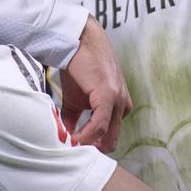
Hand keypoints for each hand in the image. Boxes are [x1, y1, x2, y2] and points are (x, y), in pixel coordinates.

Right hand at [59, 16, 131, 151]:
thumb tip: (66, 133)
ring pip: (106, 136)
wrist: (79, 39)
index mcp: (119, 106)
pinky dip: (86, 135)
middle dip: (92, 150)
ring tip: (69, 142)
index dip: (92, 146)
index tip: (74, 149)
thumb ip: (75, 116)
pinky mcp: (109, 95)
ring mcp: (119, 100)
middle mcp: (124, 105)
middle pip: (111, 141)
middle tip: (72, 151)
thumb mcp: (77, 96)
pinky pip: (100, 125)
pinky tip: (74, 136)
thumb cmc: (79, 64)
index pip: (109, 136)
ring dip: (87, 144)